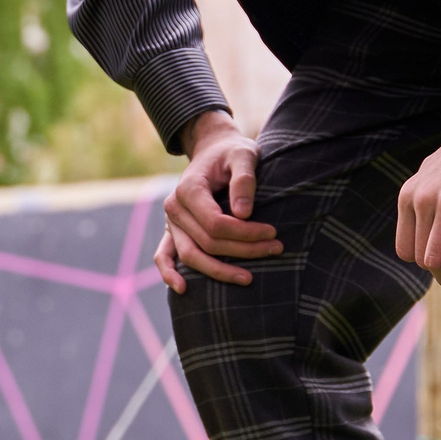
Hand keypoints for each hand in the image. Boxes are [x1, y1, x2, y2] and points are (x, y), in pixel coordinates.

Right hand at [157, 110, 279, 291]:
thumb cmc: (231, 153)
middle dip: (243, 250)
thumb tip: (244, 213)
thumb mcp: (243, 155)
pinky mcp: (172, 230)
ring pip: (191, 255)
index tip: (272, 233)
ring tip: (248, 278)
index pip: (216, 223)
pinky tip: (182, 289)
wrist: (213, 150)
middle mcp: (174, 208)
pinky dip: (169, 273)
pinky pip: (164, 255)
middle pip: (208, 242)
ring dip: (219, 270)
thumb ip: (244, 180)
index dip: (245, 233)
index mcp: (188, 189)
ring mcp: (171, 222)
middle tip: (276, 248)